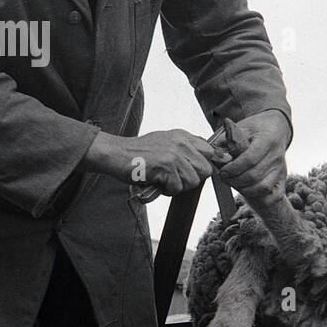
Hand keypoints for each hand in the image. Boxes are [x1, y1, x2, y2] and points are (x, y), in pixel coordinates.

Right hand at [84, 128, 225, 194]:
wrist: (116, 154)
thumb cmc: (139, 153)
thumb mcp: (166, 142)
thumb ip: (186, 149)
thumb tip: (210, 159)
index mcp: (182, 135)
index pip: (211, 151)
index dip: (206, 165)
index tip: (198, 171)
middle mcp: (181, 142)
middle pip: (206, 169)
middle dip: (192, 179)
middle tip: (176, 178)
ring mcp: (174, 154)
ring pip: (193, 181)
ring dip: (178, 186)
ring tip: (164, 179)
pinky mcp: (166, 166)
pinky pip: (177, 187)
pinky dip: (167, 190)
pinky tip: (157, 182)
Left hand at [217, 109, 290, 204]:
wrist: (275, 129)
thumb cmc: (255, 129)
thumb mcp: (241, 128)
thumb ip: (227, 140)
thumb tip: (214, 155)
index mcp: (268, 140)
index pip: (250, 159)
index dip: (233, 168)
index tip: (222, 171)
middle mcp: (277, 156)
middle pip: (254, 176)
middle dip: (235, 180)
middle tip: (224, 178)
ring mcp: (281, 168)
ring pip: (262, 187)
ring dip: (244, 190)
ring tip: (233, 183)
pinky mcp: (282, 178)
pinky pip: (274, 195)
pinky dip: (260, 197)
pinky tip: (248, 190)